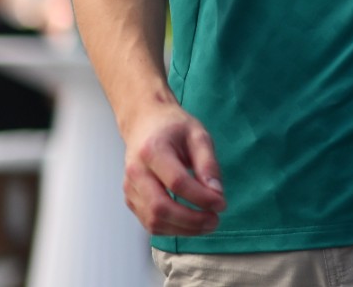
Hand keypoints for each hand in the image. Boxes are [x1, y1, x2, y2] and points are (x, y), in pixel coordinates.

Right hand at [121, 103, 225, 235]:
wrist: (144, 124)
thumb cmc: (173, 128)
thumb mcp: (198, 135)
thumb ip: (208, 164)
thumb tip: (217, 194)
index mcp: (152, 151)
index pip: (177, 182)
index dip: (201, 198)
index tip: (222, 204)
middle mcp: (136, 172)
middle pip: (160, 208)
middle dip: (191, 220)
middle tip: (215, 221)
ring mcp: (130, 188)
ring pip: (153, 221)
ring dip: (183, 229)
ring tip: (206, 224)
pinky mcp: (130, 199)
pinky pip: (149, 223)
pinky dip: (172, 229)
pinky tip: (190, 223)